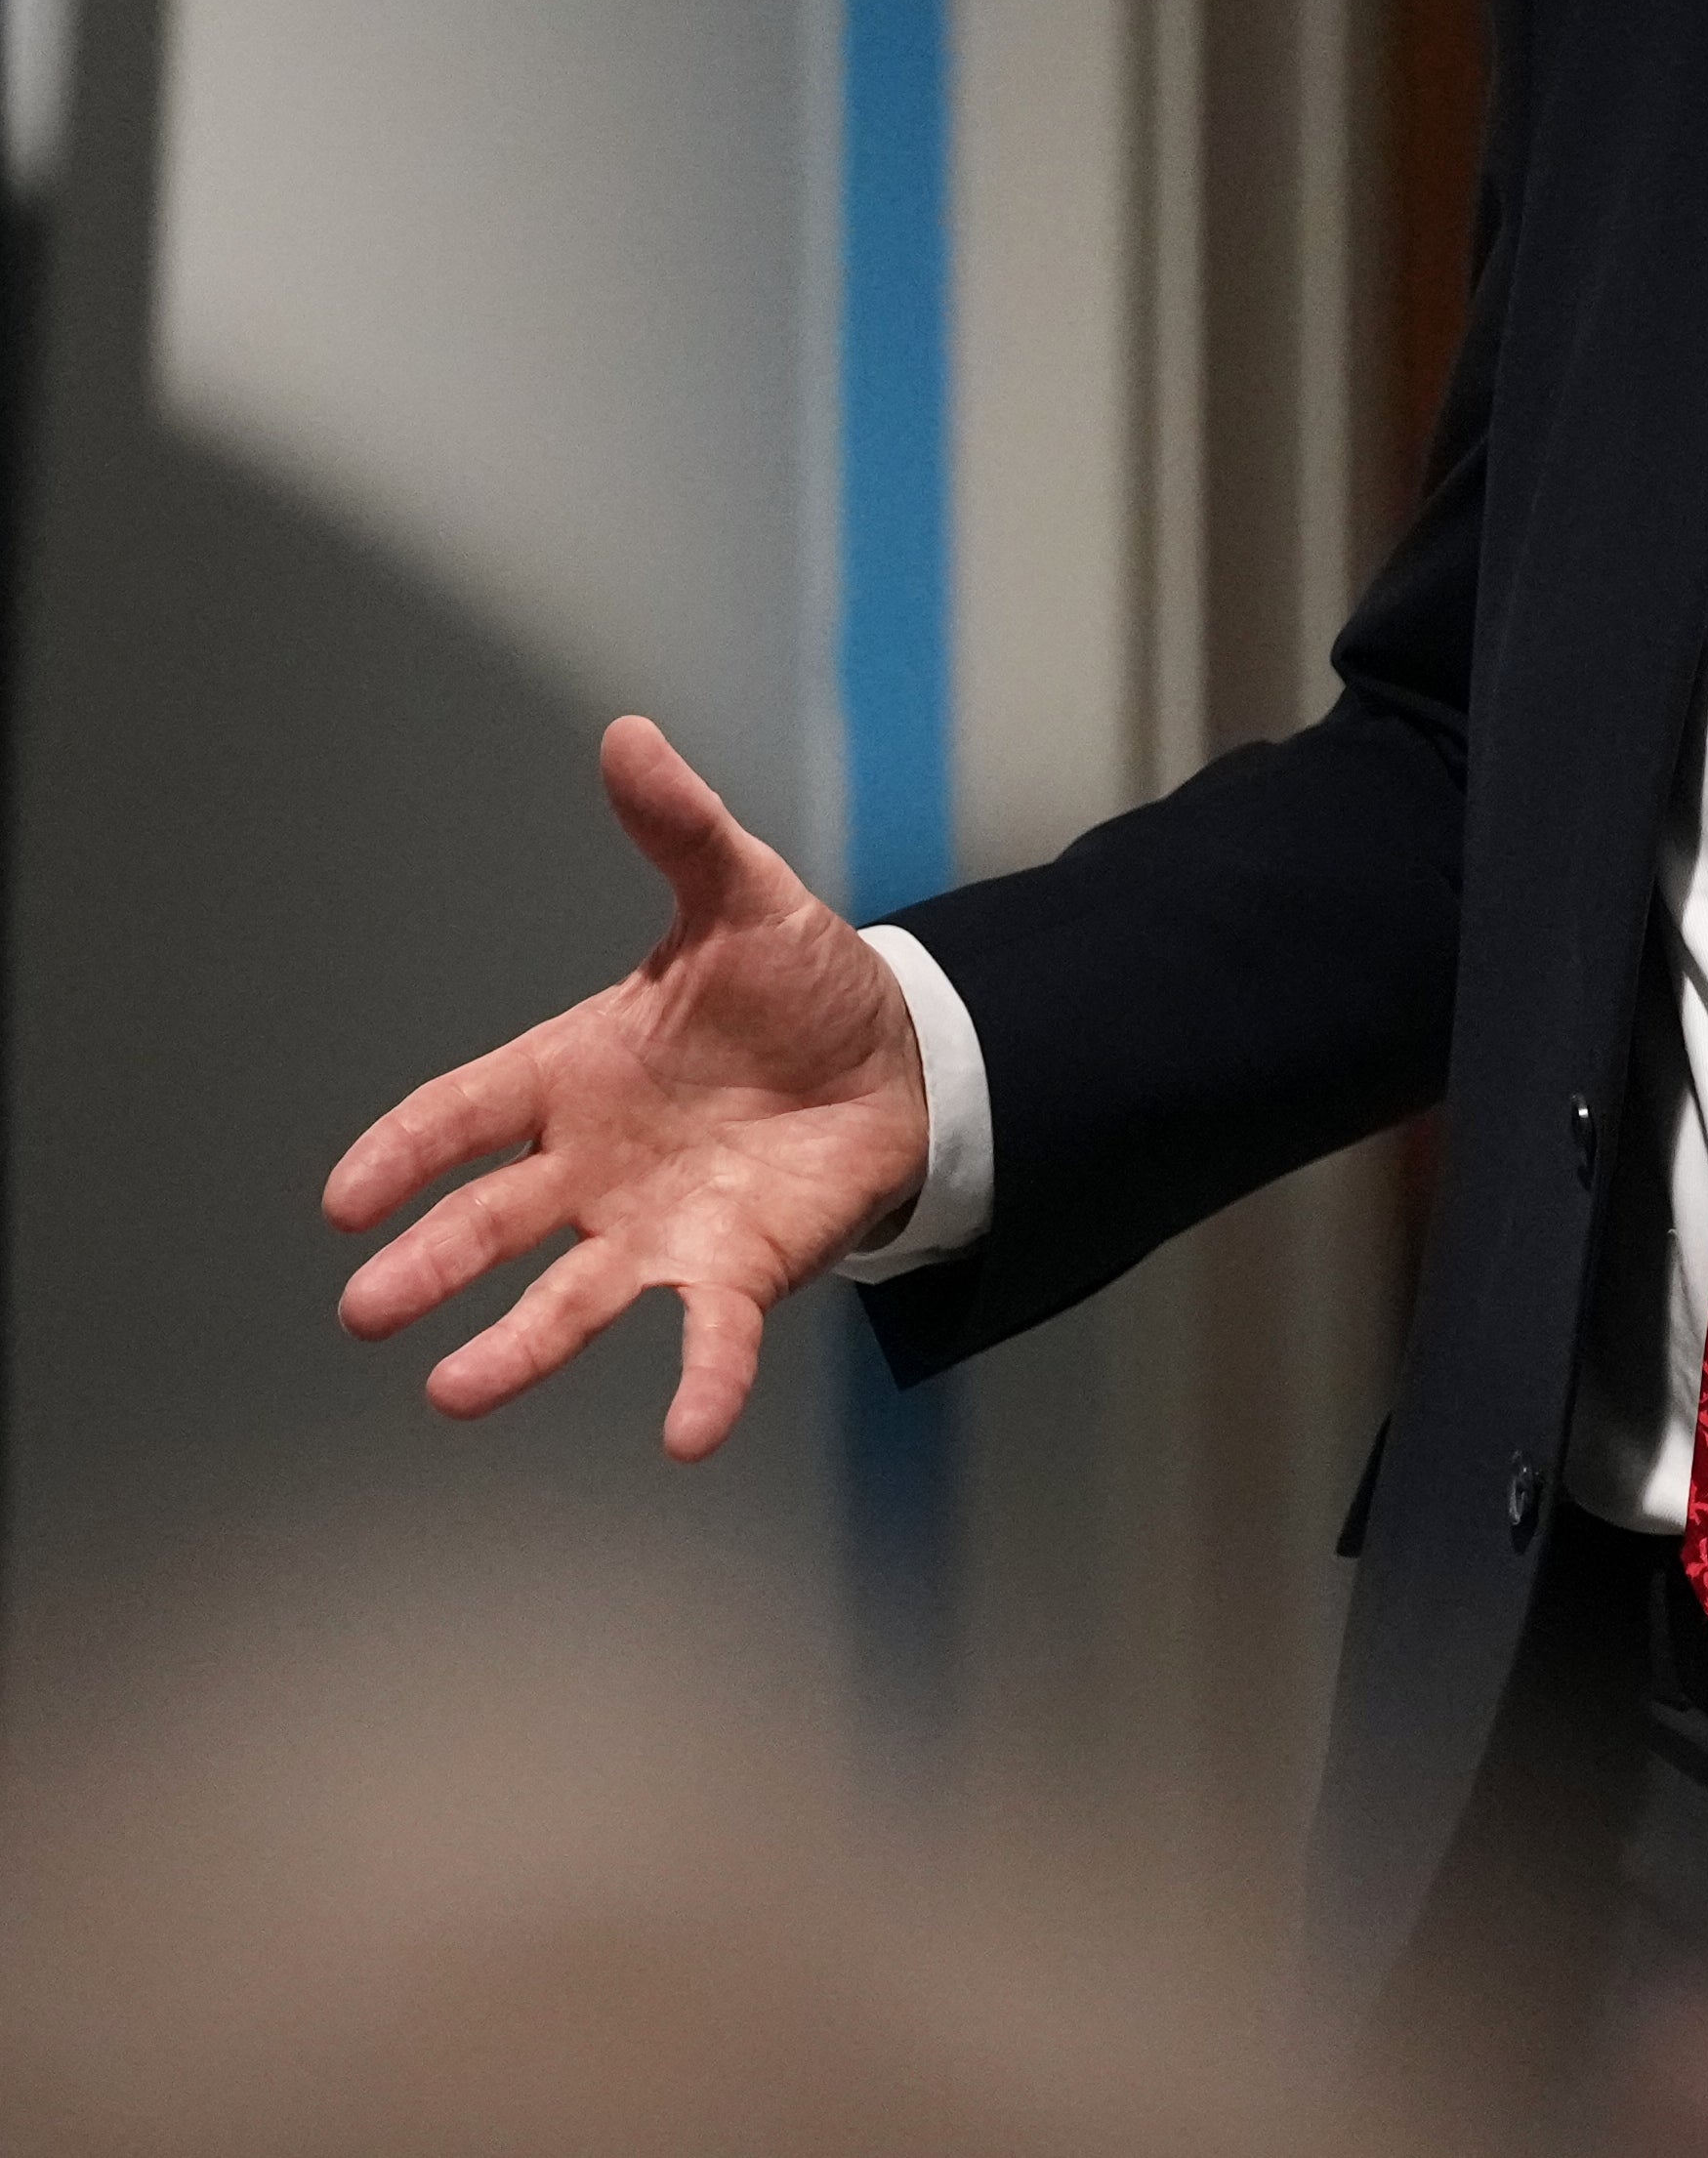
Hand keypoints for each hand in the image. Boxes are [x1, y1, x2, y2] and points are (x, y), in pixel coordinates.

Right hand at [323, 717, 930, 1457]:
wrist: (899, 1057)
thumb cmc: (796, 986)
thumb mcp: (743, 898)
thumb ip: (680, 831)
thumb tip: (630, 735)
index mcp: (574, 1072)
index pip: (467, 1113)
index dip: (407, 1150)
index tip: (346, 1196)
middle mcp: (594, 1166)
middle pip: (493, 1220)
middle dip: (430, 1262)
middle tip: (366, 1307)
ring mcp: (657, 1227)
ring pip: (571, 1297)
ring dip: (517, 1347)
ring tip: (456, 1391)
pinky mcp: (736, 1270)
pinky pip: (711, 1338)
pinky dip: (701, 1384)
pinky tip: (686, 1435)